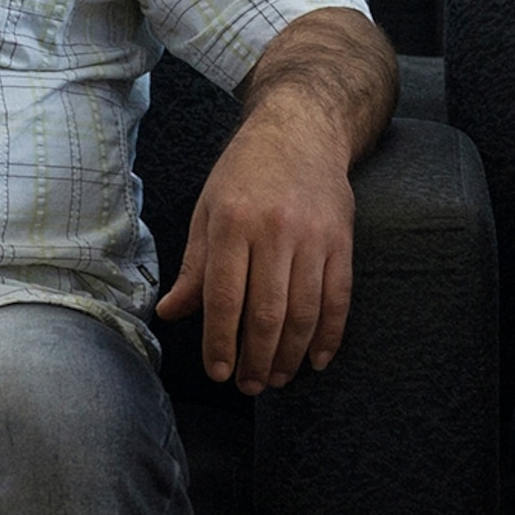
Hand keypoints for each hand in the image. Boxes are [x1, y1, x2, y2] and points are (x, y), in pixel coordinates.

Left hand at [154, 107, 355, 392]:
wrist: (302, 128)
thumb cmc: (246, 171)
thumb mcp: (208, 209)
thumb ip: (195, 266)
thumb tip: (171, 313)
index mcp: (233, 222)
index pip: (224, 297)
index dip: (220, 342)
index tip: (218, 372)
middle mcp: (275, 231)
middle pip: (267, 312)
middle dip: (257, 359)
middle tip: (249, 386)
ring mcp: (314, 237)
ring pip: (304, 312)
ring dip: (290, 355)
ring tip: (278, 379)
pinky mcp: (343, 240)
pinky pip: (339, 298)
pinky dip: (329, 335)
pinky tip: (316, 359)